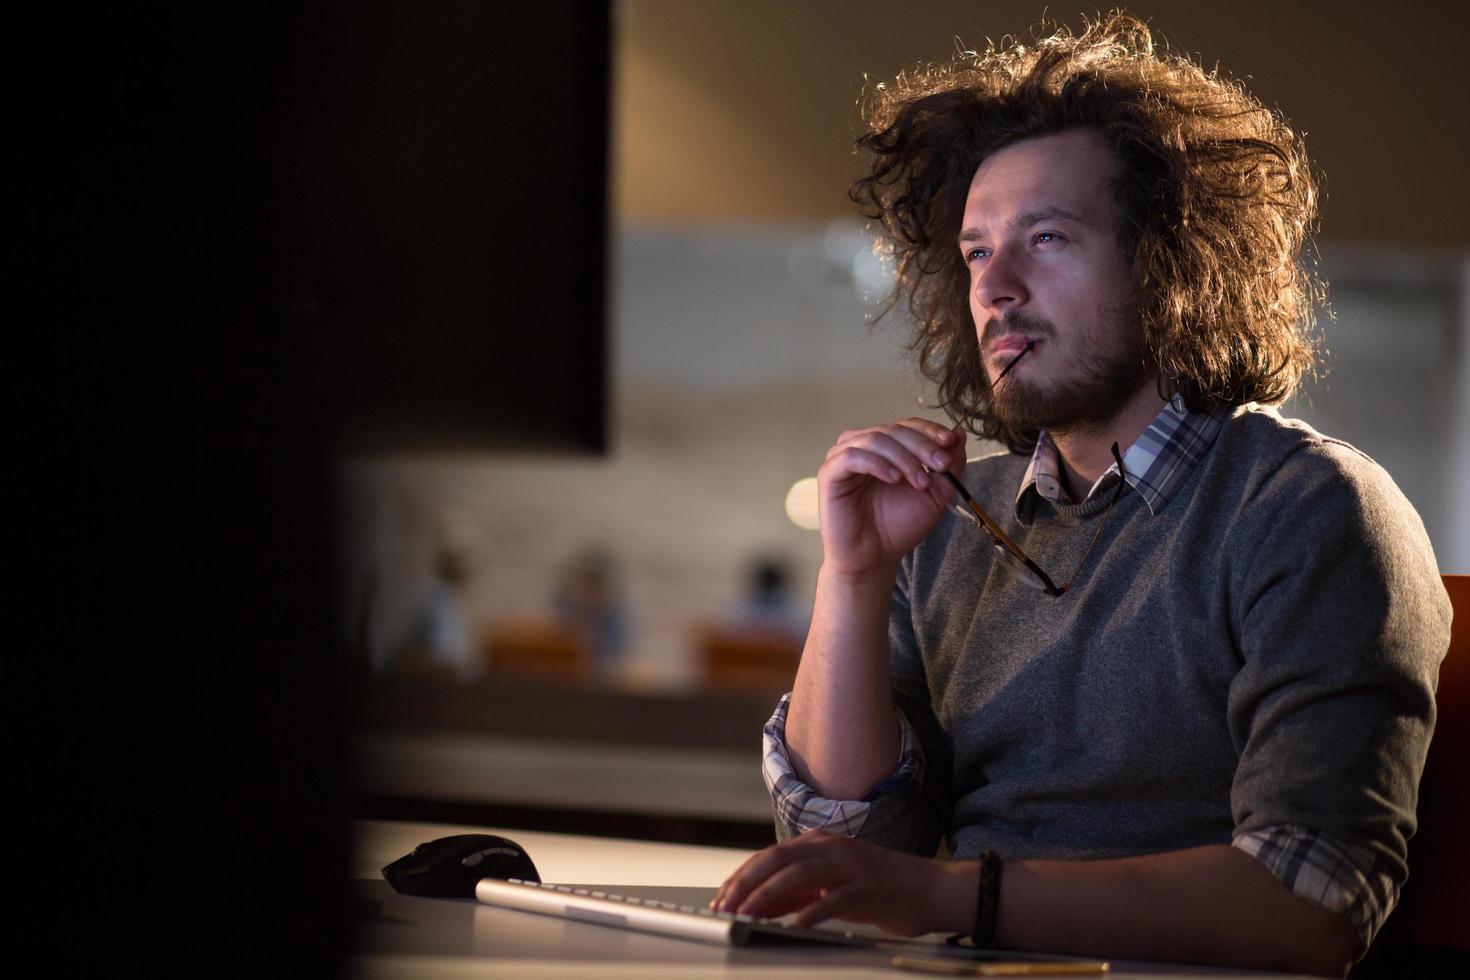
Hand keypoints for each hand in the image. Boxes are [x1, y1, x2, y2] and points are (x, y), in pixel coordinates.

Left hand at [710, 830, 966, 936]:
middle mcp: (830, 848)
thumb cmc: (878, 890)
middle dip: (745, 885)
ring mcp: (849, 865)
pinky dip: (810, 912)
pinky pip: (833, 899)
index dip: (741, 878)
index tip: (720, 900)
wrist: (930, 889)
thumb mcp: (831, 888)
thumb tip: (760, 907)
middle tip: (724, 909)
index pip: (768, 857)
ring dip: (767, 897)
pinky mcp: (867, 887)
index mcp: (818, 844)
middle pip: (776, 860)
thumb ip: (798, 893)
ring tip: (747, 917)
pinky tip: (794, 926)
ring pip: (798, 874)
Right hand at [818, 418, 965, 577]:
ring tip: (919, 482)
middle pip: (894, 429)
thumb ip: (949, 465)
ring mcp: (844, 457)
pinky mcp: (829, 473)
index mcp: (886, 448)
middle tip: (941, 465)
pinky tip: (893, 479)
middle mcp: (863, 447)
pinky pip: (852, 456)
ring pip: (875, 438)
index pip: (907, 425)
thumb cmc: (899, 526)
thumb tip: (960, 432)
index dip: (930, 430)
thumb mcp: (936, 493)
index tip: (951, 442)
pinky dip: (876, 463)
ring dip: (903, 457)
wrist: (874, 557)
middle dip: (922, 445)